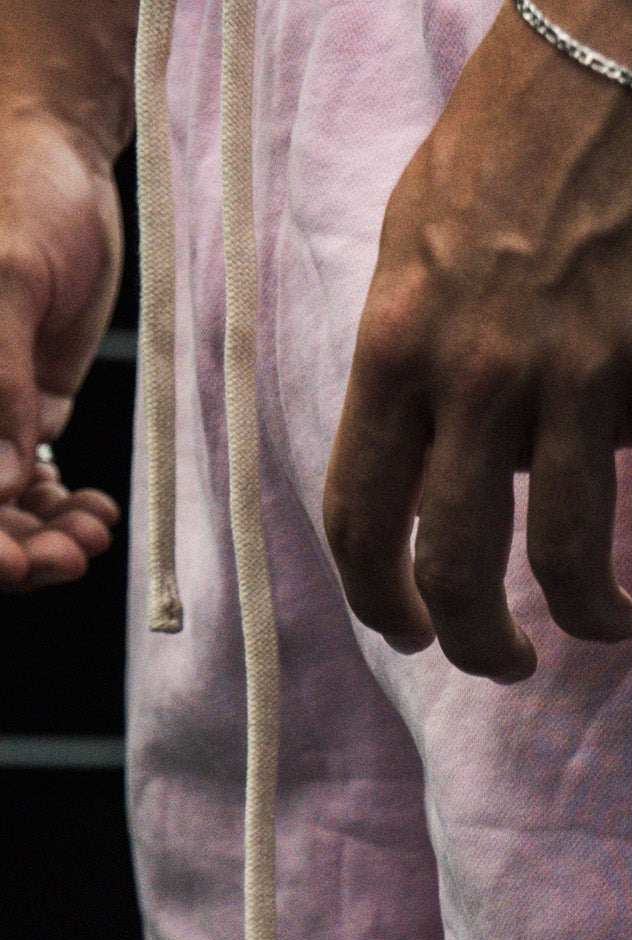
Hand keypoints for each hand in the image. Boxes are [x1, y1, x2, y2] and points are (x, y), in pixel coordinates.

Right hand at [0, 103, 123, 589]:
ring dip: (43, 536)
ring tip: (93, 533)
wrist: (62, 158)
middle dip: (12, 549)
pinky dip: (61, 509)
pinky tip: (98, 512)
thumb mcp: (9, 275)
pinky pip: (31, 482)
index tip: (15, 565)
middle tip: (71, 559)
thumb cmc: (22, 194)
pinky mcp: (22, 409)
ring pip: (0, 506)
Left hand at [324, 0, 631, 680]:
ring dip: (589, 618)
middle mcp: (482, 370)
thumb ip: (419, 360)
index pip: (361, 514)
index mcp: (402, 341)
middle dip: (482, 644)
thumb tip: (457, 464)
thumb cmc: (519, 143)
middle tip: (511, 663)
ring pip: (570, 556)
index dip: (383, 602)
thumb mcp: (419, 243)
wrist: (631, 45)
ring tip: (609, 624)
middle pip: (459, 563)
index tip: (415, 633)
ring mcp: (585, 372)